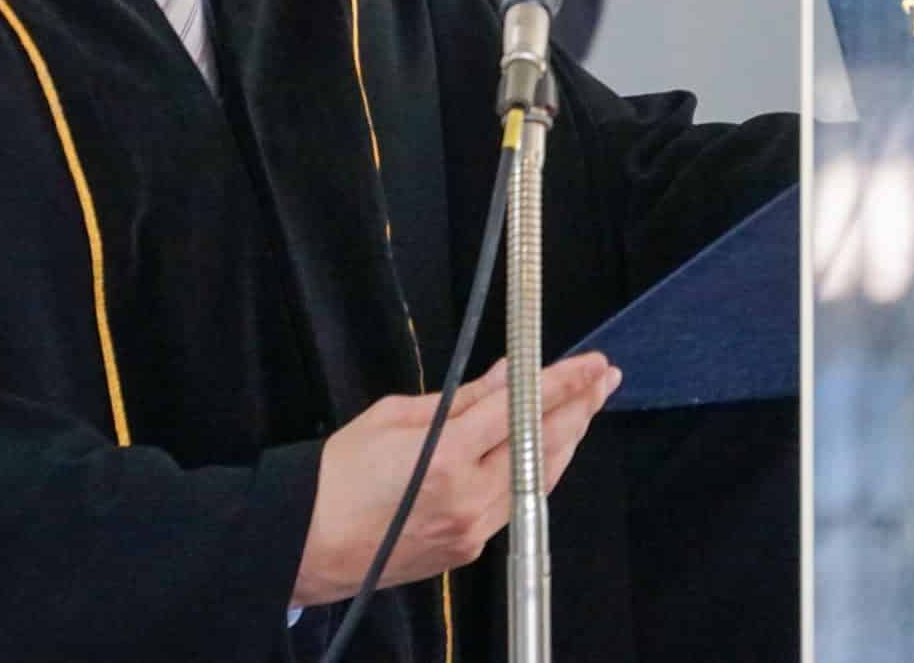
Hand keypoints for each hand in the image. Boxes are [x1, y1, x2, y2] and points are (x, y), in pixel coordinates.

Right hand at [292, 352, 621, 606]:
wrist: (308, 543)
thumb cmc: (339, 472)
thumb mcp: (393, 416)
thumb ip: (460, 399)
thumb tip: (507, 378)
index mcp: (445, 458)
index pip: (520, 412)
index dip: (561, 384)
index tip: (591, 364)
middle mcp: (469, 498)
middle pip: (544, 448)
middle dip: (580, 408)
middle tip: (605, 377)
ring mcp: (474, 530)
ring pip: (540, 480)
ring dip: (569, 440)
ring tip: (588, 406)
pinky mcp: (471, 549)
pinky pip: (519, 504)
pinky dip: (539, 470)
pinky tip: (551, 448)